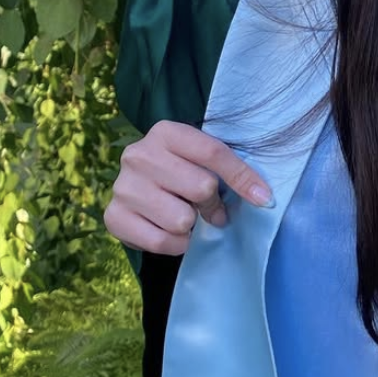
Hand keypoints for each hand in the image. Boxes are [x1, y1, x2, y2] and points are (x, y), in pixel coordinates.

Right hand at [104, 120, 272, 255]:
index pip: (213, 153)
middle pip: (201, 187)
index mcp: (165, 132)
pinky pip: (161, 242)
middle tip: (208, 207)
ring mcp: (122, 186)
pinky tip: (170, 231)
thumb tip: (263, 198)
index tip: (263, 198)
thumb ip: (229, 170)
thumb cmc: (182, 170)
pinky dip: (175, 244)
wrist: (140, 188)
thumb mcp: (203, 159)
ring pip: (181, 219)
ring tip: (184, 215)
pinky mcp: (113, 217)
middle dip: (212, 204)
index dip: (242, 177)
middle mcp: (138, 154)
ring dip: (191, 225)